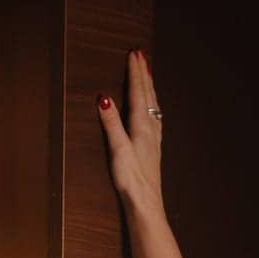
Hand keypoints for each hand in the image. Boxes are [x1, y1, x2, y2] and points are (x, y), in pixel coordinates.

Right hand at [96, 48, 163, 209]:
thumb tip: (104, 98)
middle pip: (148, 95)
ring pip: (153, 104)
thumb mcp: (118, 150)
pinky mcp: (154, 149)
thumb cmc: (132, 180)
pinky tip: (152, 109)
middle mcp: (151, 129)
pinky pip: (154, 117)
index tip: (133, 53)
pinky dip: (152, 104)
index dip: (135, 72)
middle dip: (144, 73)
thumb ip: (111, 124)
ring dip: (149, 87)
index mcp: (141, 126)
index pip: (138, 92)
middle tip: (142, 55)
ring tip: (148, 74)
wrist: (147, 204)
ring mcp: (154, 139)